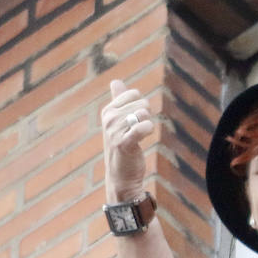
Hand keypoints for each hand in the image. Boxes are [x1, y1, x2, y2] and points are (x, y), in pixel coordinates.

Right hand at [101, 80, 154, 200]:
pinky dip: (148, 130)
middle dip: (147, 115)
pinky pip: (143, 127)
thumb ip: (118, 99)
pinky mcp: (123, 144)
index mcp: (108, 111)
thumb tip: (115, 81)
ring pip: (143, 114)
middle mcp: (108, 119)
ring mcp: (114, 131)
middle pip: (142, 103)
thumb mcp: (118, 121)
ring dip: (148, 125)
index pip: (134, 93)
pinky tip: (145, 137)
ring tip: (140, 136)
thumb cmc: (123, 146)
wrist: (122, 175)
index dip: (142, 105)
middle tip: (139, 131)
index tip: (135, 120)